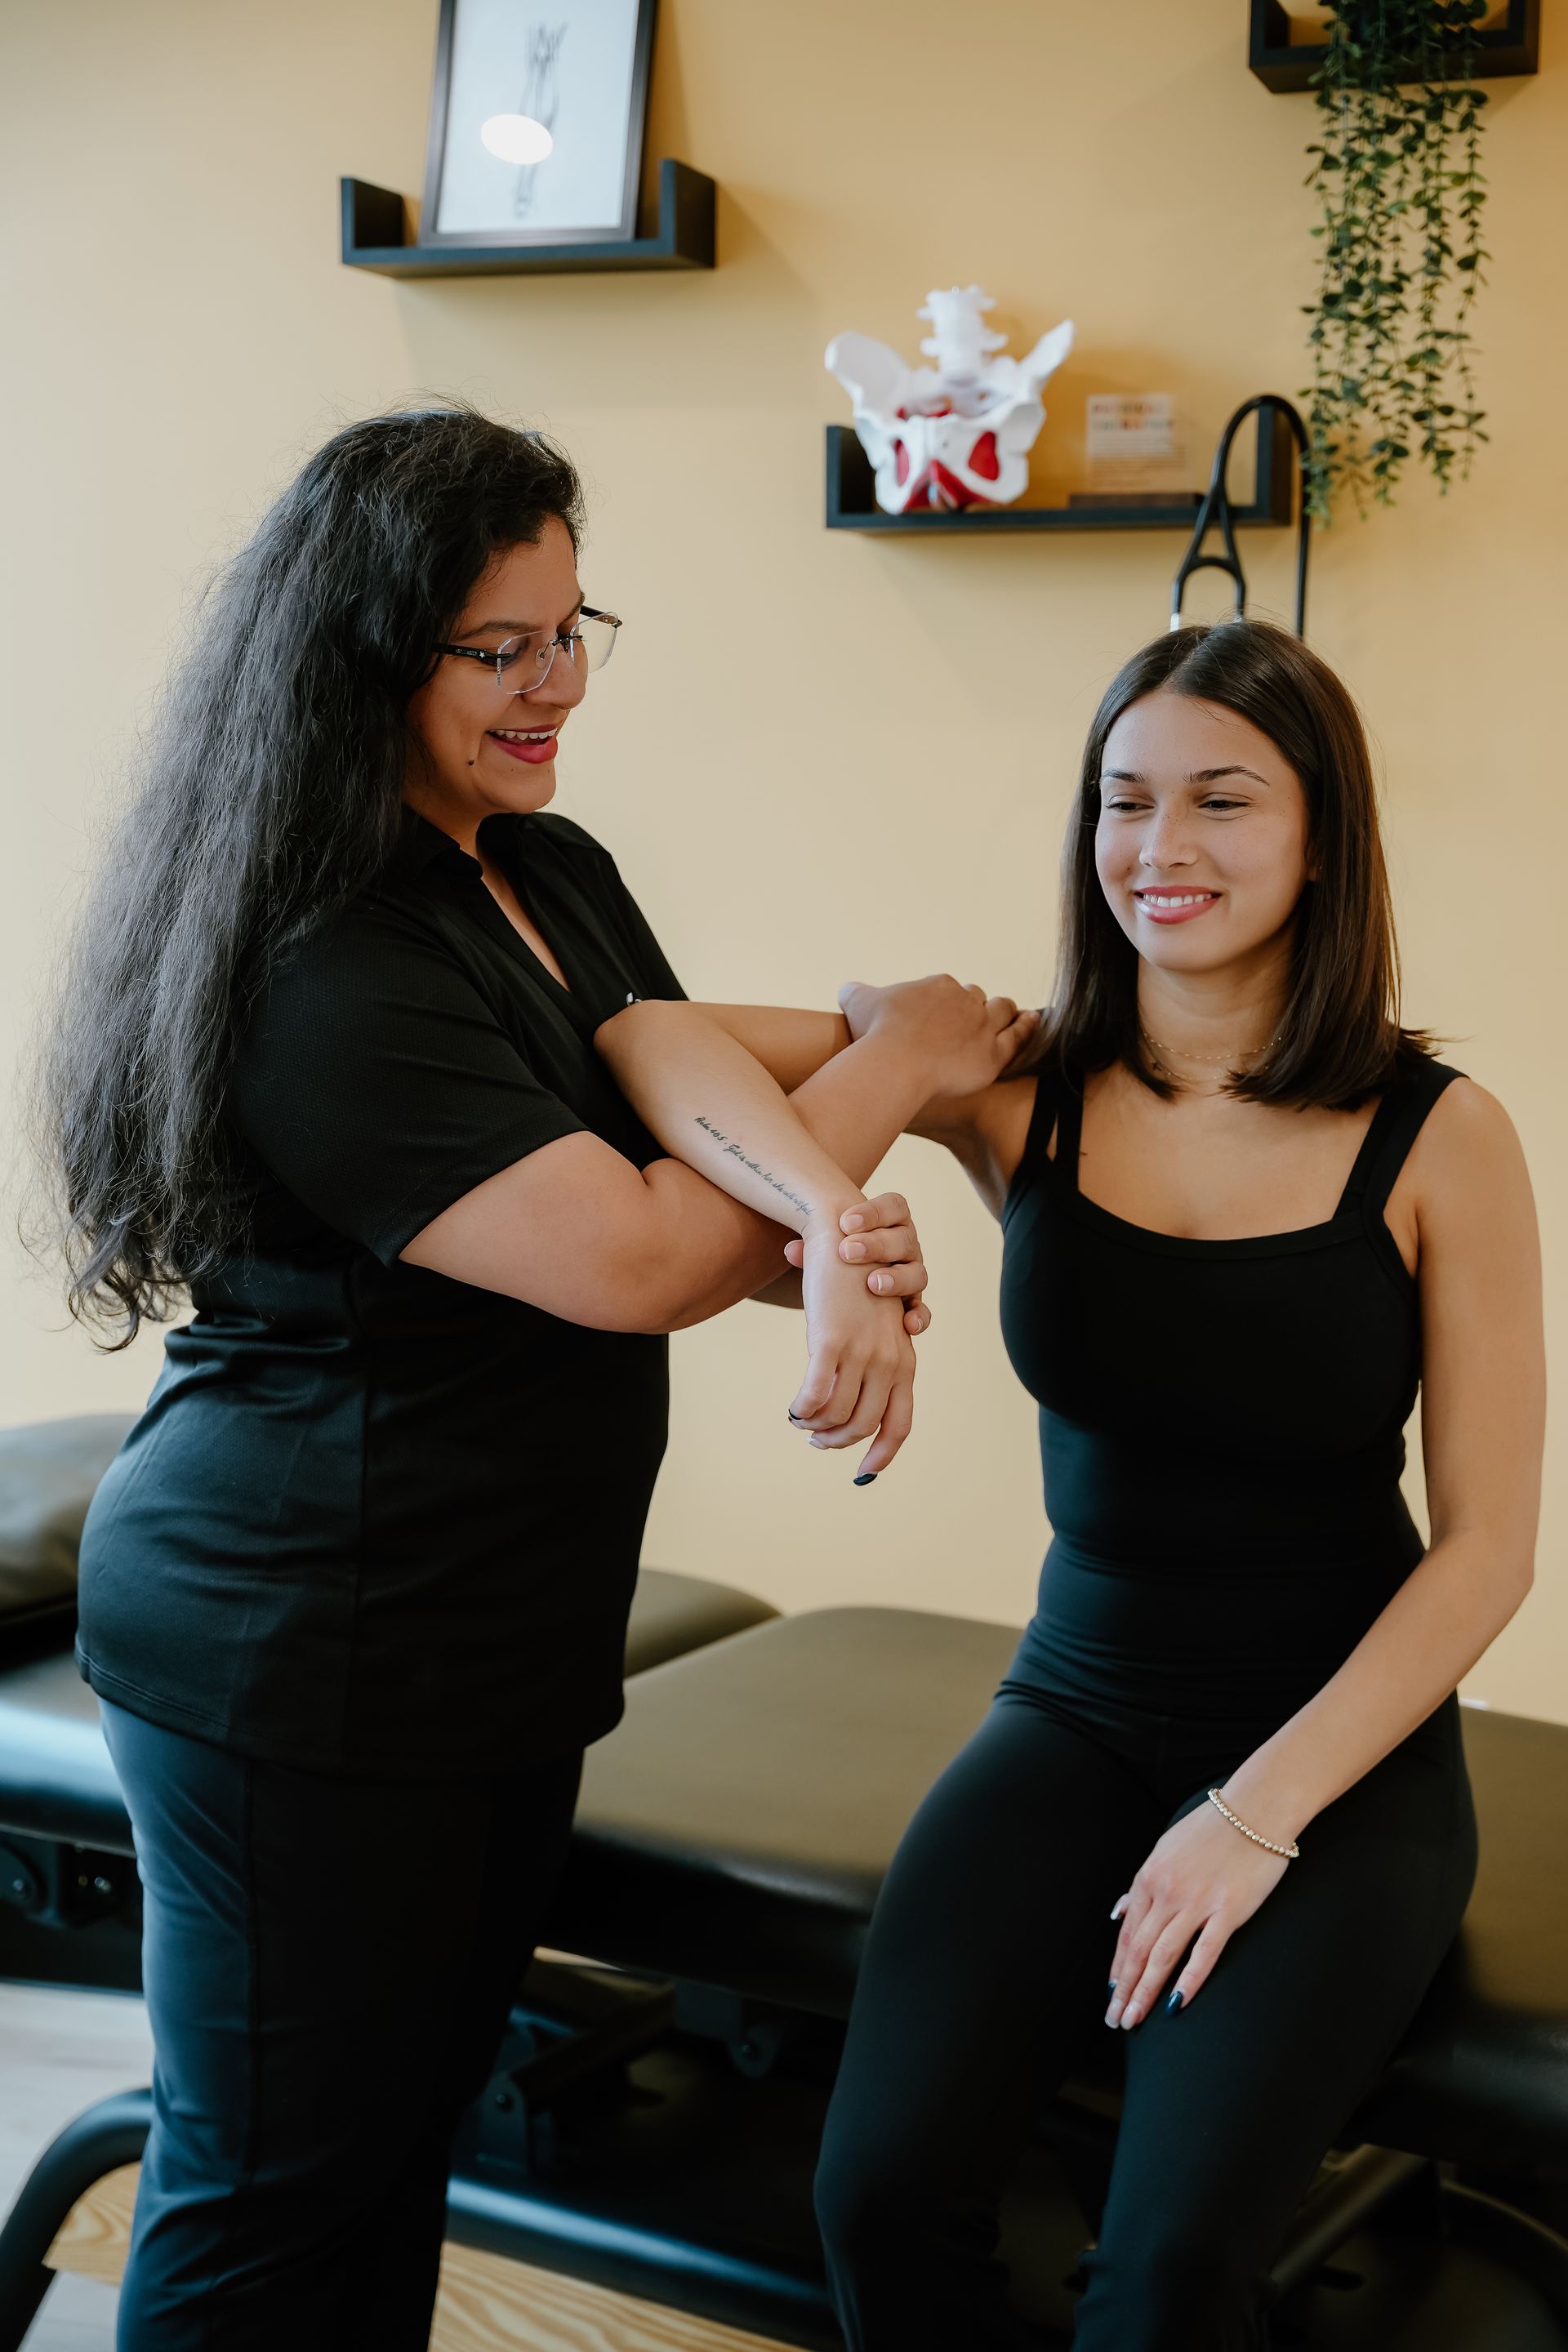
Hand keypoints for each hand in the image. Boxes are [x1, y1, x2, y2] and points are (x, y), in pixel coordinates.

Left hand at [781, 1190, 929, 1337]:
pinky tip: (907, 1325)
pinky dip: (918, 1318)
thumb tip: (792, 1250)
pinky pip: (922, 1312)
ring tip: (872, 1285)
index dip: (873, 1212)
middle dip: (877, 1245)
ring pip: (917, 1274)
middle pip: (904, 1239)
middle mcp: (906, 1246)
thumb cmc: (833, 1257)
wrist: (844, 1278)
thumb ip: (813, 1248)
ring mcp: (912, 1275)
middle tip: (847, 1252)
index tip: (844, 1223)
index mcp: (891, 1222)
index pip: (894, 1207)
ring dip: (896, 1279)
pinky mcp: (912, 1305)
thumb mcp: (823, 1249)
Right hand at [789, 1217, 916, 1476]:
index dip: (882, 1454)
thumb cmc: (853, 1282)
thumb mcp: (872, 1328)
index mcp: (903, 1360)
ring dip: (814, 1427)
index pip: (900, 1424)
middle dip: (836, 1442)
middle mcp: (888, 1360)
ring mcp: (861, 1352)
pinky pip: (813, 1395)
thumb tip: (846, 1405)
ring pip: (836, 1415)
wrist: (841, 1234)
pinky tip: (792, 1408)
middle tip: (815, 1440)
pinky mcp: (830, 1342)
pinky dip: (801, 1409)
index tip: (863, 1472)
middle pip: (863, 1425)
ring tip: (800, 1420)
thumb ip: (869, 1363)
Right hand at [838, 976, 1037, 1098]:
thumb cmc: (875, 1033)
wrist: (894, 1062)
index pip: (950, 989)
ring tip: (1007, 1017)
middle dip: (975, 1007)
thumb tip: (847, 989)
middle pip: (977, 998)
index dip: (948, 1003)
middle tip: (969, 1023)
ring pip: (1002, 1011)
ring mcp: (983, 1026)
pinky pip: (1018, 1037)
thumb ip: (855, 991)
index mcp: (939, 985)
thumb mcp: (857, 1001)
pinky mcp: (993, 1054)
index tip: (942, 1016)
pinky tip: (1033, 1023)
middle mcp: (966, 1000)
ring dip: (1005, 1012)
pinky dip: (1027, 1028)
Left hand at [1104, 1798, 1291, 2028]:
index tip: (1111, 1993)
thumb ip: (1144, 1883)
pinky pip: (1204, 1953)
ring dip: (1145, 1992)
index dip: (1117, 1967)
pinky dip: (1188, 1981)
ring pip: (1163, 1956)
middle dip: (1124, 1988)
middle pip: (1138, 1949)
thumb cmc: (1212, 1827)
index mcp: (1149, 1876)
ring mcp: (1197, 1902)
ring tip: (1135, 2019)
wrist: (1256, 1808)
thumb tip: (1119, 1911)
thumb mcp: (1166, 1847)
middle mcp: (1167, 1891)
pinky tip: (1177, 2005)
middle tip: (1116, 2019)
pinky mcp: (1228, 1911)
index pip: (1127, 1932)